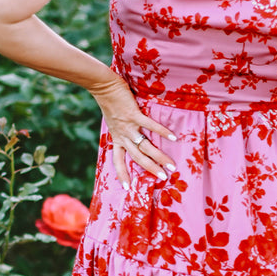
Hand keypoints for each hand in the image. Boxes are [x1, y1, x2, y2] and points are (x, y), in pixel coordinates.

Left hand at [88, 72, 177, 188]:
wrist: (103, 87)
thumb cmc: (109, 102)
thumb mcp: (113, 121)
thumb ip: (122, 129)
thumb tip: (133, 134)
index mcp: (117, 139)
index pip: (118, 161)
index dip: (122, 175)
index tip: (127, 188)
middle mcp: (123, 136)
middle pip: (137, 158)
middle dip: (151, 169)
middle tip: (163, 178)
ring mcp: (129, 126)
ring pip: (145, 146)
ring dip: (159, 157)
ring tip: (171, 166)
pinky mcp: (134, 115)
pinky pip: (150, 126)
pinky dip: (162, 132)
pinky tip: (173, 137)